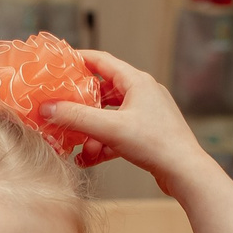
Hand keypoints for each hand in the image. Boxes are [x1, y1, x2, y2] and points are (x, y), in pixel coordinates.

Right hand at [44, 50, 217, 186]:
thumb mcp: (109, 129)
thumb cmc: (155, 144)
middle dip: (82, 104)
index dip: (79, 60)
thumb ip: (75, 117)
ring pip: (110, 116)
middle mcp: (143, 93)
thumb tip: (46, 108)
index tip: (59, 64)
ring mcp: (147, 114)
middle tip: (62, 110)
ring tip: (77, 146)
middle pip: (104, 91)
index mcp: (137, 82)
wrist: (185, 172)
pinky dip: (103, 143)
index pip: (102, 61)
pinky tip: (90, 159)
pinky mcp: (148, 134)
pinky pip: (119, 133)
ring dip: (91, 130)